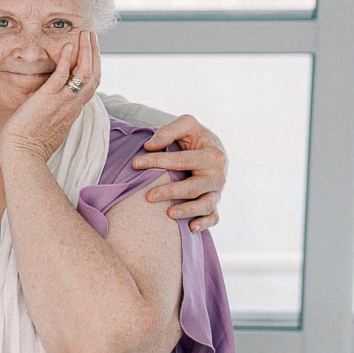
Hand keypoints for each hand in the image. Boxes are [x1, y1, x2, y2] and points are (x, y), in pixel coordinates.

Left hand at [0, 30, 101, 161]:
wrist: (23, 155)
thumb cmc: (31, 144)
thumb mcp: (50, 125)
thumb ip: (55, 111)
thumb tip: (49, 101)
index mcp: (74, 110)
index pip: (91, 84)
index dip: (94, 66)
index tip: (92, 51)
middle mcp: (73, 105)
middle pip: (94, 75)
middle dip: (95, 53)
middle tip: (92, 36)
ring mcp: (62, 102)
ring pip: (84, 72)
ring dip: (86, 51)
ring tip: (85, 34)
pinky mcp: (48, 99)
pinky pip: (62, 75)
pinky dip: (67, 59)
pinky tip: (68, 45)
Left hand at [131, 114, 226, 231]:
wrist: (213, 148)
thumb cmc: (196, 137)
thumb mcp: (187, 124)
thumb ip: (169, 131)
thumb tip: (149, 146)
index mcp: (212, 154)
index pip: (182, 160)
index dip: (157, 161)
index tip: (135, 164)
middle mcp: (218, 175)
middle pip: (193, 187)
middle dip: (171, 192)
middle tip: (149, 197)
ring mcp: (217, 191)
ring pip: (205, 205)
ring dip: (187, 211)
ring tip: (169, 214)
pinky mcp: (215, 202)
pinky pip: (214, 217)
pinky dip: (204, 223)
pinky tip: (190, 227)